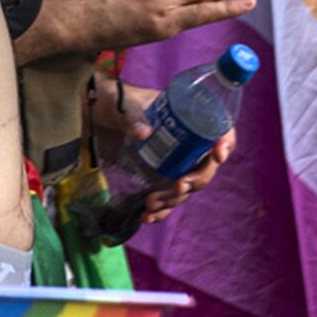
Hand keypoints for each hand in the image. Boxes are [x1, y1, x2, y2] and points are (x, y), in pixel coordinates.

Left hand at [88, 79, 238, 229]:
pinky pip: (166, 199)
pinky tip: (146, 216)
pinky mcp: (155, 177)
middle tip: (178, 186)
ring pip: (185, 188)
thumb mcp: (123, 104)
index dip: (225, 141)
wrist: (92, 115)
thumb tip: (144, 133)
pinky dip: (160, 211)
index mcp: (186, 117)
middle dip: (196, 180)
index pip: (217, 127)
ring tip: (150, 203)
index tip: (218, 155)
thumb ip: (133, 117)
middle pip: (205, 166)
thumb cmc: (113, 100)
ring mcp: (171, 162)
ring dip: (173, 200)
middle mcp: (184, 141)